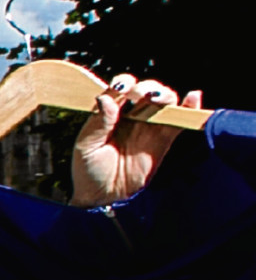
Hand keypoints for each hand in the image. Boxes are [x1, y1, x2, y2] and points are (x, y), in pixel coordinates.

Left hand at [72, 75, 199, 205]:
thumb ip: (98, 122)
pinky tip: (193, 97)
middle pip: (146, 90)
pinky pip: (179, 121)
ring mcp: (149, 126)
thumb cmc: (88, 170)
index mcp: (109, 112)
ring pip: (164, 101)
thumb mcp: (85, 146)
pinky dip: (189, 108)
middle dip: (146, 87)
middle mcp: (131, 115)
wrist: (103, 196)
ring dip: (164, 94)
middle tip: (141, 95)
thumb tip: (106, 97)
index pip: (121, 88)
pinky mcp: (164, 139)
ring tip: (158, 99)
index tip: (122, 89)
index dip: (124, 83)